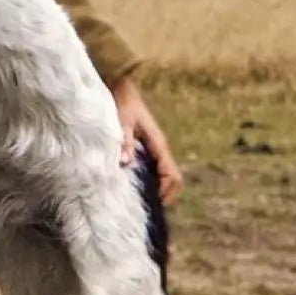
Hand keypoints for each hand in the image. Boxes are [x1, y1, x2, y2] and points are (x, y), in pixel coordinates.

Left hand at [111, 74, 183, 205]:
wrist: (121, 86)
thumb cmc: (122, 102)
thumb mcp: (121, 120)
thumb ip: (124, 140)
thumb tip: (126, 162)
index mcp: (158, 143)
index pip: (171, 175)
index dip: (166, 192)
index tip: (154, 204)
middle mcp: (160, 147)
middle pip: (174, 178)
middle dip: (167, 194)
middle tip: (151, 208)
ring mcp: (155, 147)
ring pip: (166, 174)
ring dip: (160, 188)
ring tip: (145, 201)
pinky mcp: (147, 146)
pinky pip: (156, 168)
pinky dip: (153, 180)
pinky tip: (138, 185)